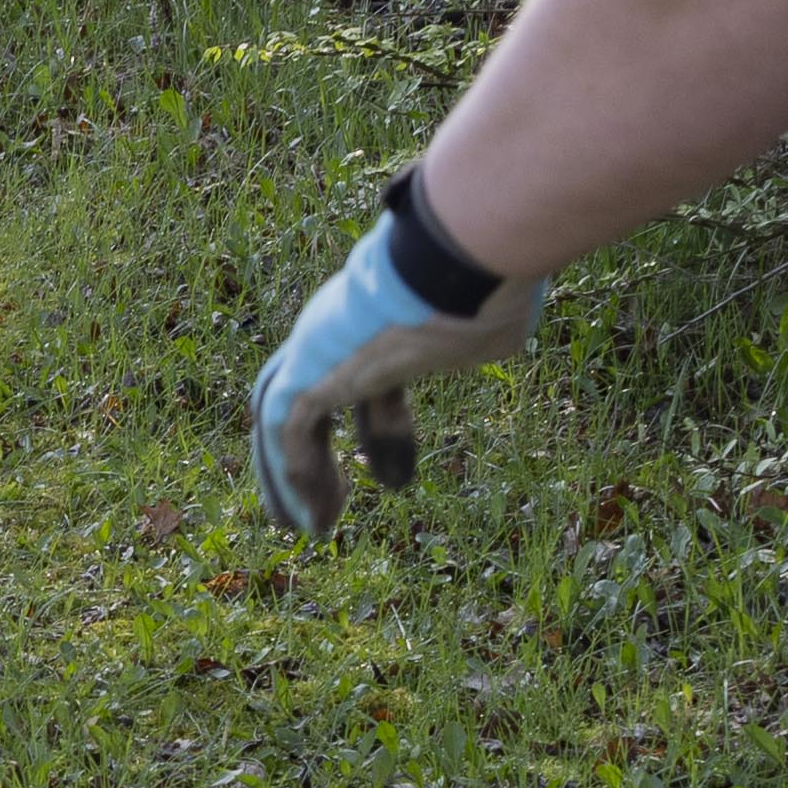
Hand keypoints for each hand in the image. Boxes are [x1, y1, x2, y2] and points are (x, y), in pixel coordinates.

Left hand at [250, 194, 541, 531]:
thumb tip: (502, 335)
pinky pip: (287, 433)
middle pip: (311, 400)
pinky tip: (312, 518)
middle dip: (315, 451)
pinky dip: (293, 475)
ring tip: (311, 528)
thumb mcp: (493, 323)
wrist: (461, 259)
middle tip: (331, 499)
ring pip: (285, 419)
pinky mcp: (308, 369)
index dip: (381, 431)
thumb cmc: (488, 285)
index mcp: (383, 323)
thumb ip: (487, 334)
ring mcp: (318, 347)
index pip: (373, 384)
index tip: (395, 480)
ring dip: (293, 476)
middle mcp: (340, 331)